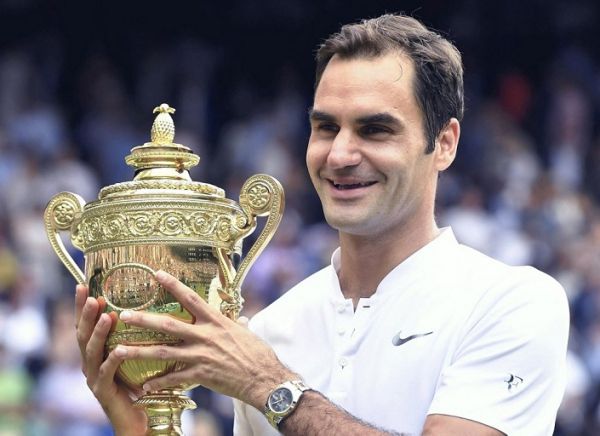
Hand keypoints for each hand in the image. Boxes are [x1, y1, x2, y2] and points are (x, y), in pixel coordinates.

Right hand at [75, 285, 146, 433]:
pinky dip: (113, 360)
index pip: (85, 325)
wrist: (136, 419)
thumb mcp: (132, 357)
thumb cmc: (137, 384)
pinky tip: (119, 350)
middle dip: (85, 314)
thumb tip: (146, 307)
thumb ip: (131, 336)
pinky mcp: (104, 391)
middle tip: (92, 296)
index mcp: (96, 353)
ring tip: (106, 316)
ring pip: (92, 351)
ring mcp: (94, 377)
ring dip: (98, 332)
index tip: (83, 284)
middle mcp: (90, 363)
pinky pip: (107, 372)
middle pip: (83, 334)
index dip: (81, 306)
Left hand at [113, 270, 296, 409]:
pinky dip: (158, 383)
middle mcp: (206, 335)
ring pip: (163, 352)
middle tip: (124, 315)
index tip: (156, 274)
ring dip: (139, 351)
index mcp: (216, 321)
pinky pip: (174, 379)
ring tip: (119, 350)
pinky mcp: (201, 375)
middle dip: (144, 319)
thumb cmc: (258, 354)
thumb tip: (239, 320)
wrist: (264, 378)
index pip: (190, 298)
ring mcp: (201, 355)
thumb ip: (236, 325)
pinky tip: (143, 387)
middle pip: (168, 324)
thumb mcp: (246, 332)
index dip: (172, 284)